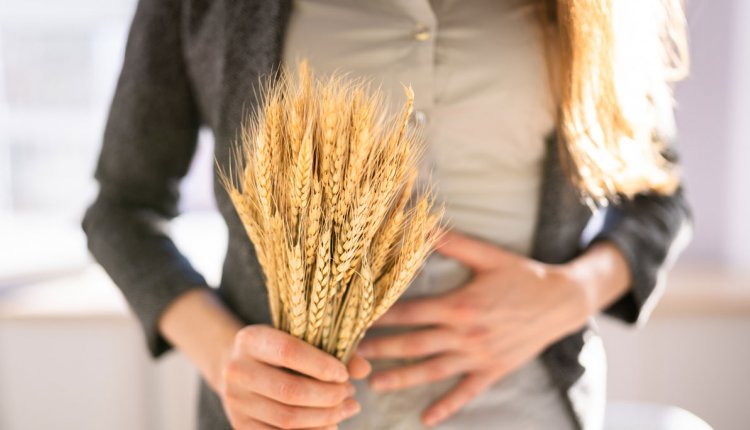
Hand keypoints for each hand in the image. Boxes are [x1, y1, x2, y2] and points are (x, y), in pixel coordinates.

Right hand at [219, 324, 371, 428]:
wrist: (242, 369)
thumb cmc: (280, 351)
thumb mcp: (301, 340)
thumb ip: (333, 349)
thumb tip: (363, 369)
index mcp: (250, 339)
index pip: (288, 351)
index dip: (321, 365)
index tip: (344, 374)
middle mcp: (236, 370)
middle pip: (290, 390)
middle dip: (329, 396)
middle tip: (350, 393)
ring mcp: (236, 401)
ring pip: (287, 419)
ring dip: (326, 417)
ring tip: (347, 408)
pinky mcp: (241, 426)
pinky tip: (331, 424)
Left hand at [356, 231, 594, 426]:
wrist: (562, 302)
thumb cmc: (522, 275)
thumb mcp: (488, 255)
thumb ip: (452, 242)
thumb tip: (421, 223)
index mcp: (460, 304)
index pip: (410, 312)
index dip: (381, 317)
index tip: (356, 319)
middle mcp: (465, 334)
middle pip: (414, 344)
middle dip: (381, 350)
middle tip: (351, 355)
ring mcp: (478, 356)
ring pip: (432, 371)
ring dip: (401, 379)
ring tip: (373, 384)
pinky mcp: (492, 370)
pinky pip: (466, 392)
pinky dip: (446, 406)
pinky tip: (426, 418)